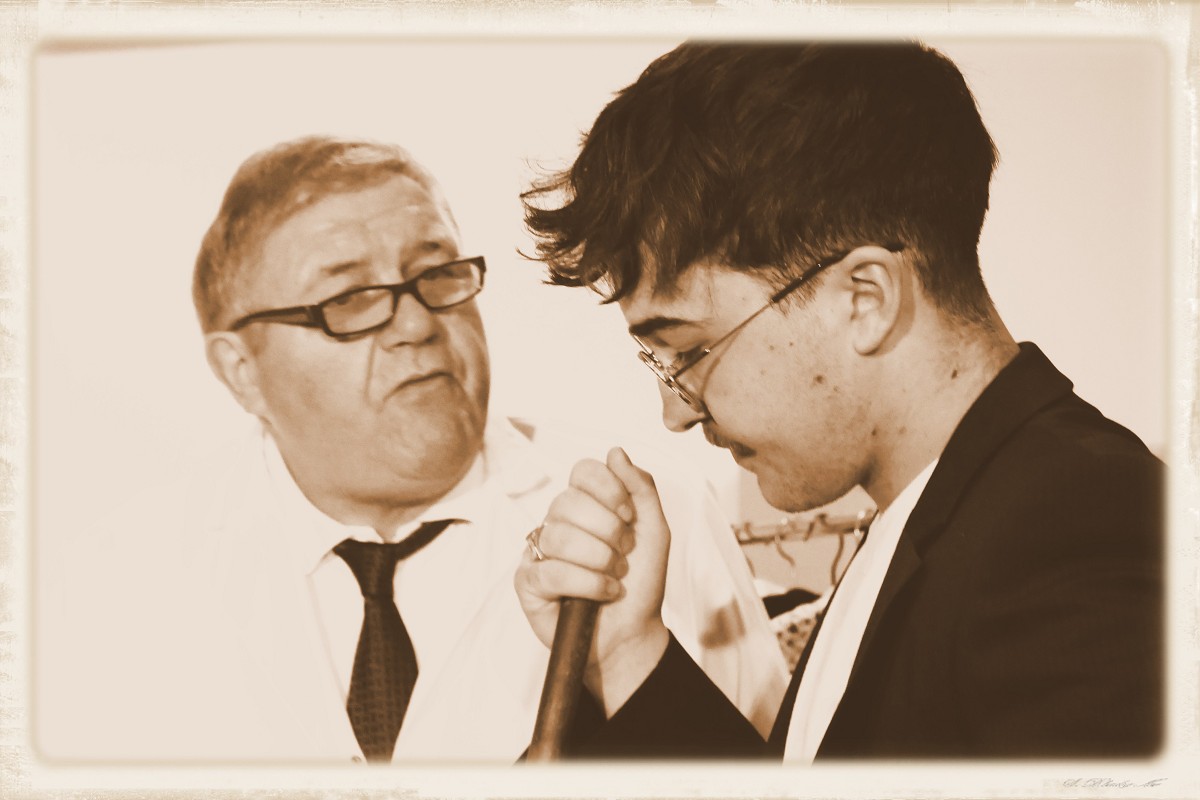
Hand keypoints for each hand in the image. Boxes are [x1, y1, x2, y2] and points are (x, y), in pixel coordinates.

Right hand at [515, 447, 670, 714]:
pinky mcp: (528, 582)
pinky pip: (549, 570)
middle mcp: (558, 521)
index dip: (608, 488)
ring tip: (614, 577)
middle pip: (568, 501)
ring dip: (599, 560)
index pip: (582, 471)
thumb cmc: (641, 584)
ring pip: (558, 535)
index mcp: (586, 504)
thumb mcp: (654, 531)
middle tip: (623, 554)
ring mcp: (539, 550)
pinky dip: (587, 583)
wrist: (633, 633)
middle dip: (607, 531)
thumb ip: (641, 489)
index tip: (629, 516)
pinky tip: (603, 592)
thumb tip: (615, 452)